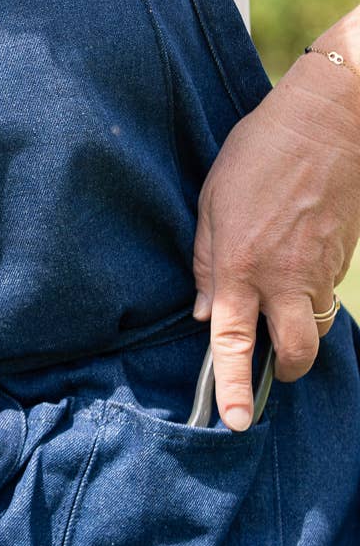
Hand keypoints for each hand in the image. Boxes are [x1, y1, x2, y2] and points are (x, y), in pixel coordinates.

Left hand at [191, 54, 359, 430]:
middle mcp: (282, 278)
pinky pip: (326, 295)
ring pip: (316, 328)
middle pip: (294, 354)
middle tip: (269, 369)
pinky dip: (311, 296)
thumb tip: (201, 311)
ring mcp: (319, 271)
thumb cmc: (258, 154)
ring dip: (299, 333)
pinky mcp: (342, 260)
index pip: (231, 341)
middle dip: (282, 372)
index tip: (236, 421)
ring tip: (279, 311)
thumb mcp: (212, 200)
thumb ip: (205, 259)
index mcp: (239, 265)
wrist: (325, 124)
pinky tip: (297, 263)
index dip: (232, 386)